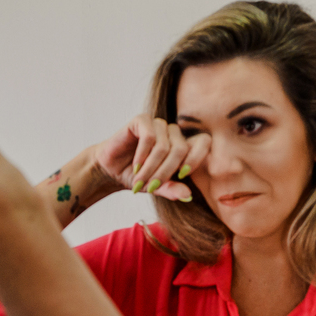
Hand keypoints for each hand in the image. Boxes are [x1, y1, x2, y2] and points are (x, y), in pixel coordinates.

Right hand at [94, 115, 210, 201]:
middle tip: (151, 187)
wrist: (111, 170)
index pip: (204, 142)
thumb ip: (172, 189)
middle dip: (166, 172)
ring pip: (165, 146)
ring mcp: (158, 124)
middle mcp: (173, 133)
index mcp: (183, 146)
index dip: (197, 157)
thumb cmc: (138, 177)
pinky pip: (150, 137)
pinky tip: (136, 165)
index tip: (183, 175)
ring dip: (151, 167)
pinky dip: (143, 155)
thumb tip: (188, 195)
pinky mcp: (142, 120)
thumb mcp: (157, 188)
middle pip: (181, 149)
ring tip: (140, 180)